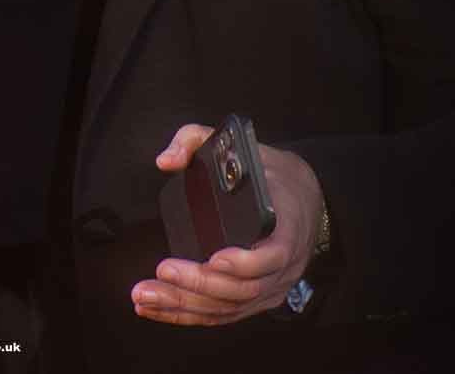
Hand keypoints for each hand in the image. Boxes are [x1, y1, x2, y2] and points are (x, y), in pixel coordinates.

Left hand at [133, 122, 324, 326]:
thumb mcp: (242, 145)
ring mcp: (271, 286)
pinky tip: (158, 309)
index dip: (244, 262)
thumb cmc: (272, 176)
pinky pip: (224, 314)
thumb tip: (166, 160)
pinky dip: (189, 314)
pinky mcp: (256, 299)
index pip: (272, 254)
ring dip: (185, 304)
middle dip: (199, 284)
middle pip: (243, 287)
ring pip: (230, 306)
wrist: (307, 200)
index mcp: (286, 225)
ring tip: (147, 296)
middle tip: (164, 272)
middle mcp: (282, 264)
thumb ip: (197, 139)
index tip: (214, 258)